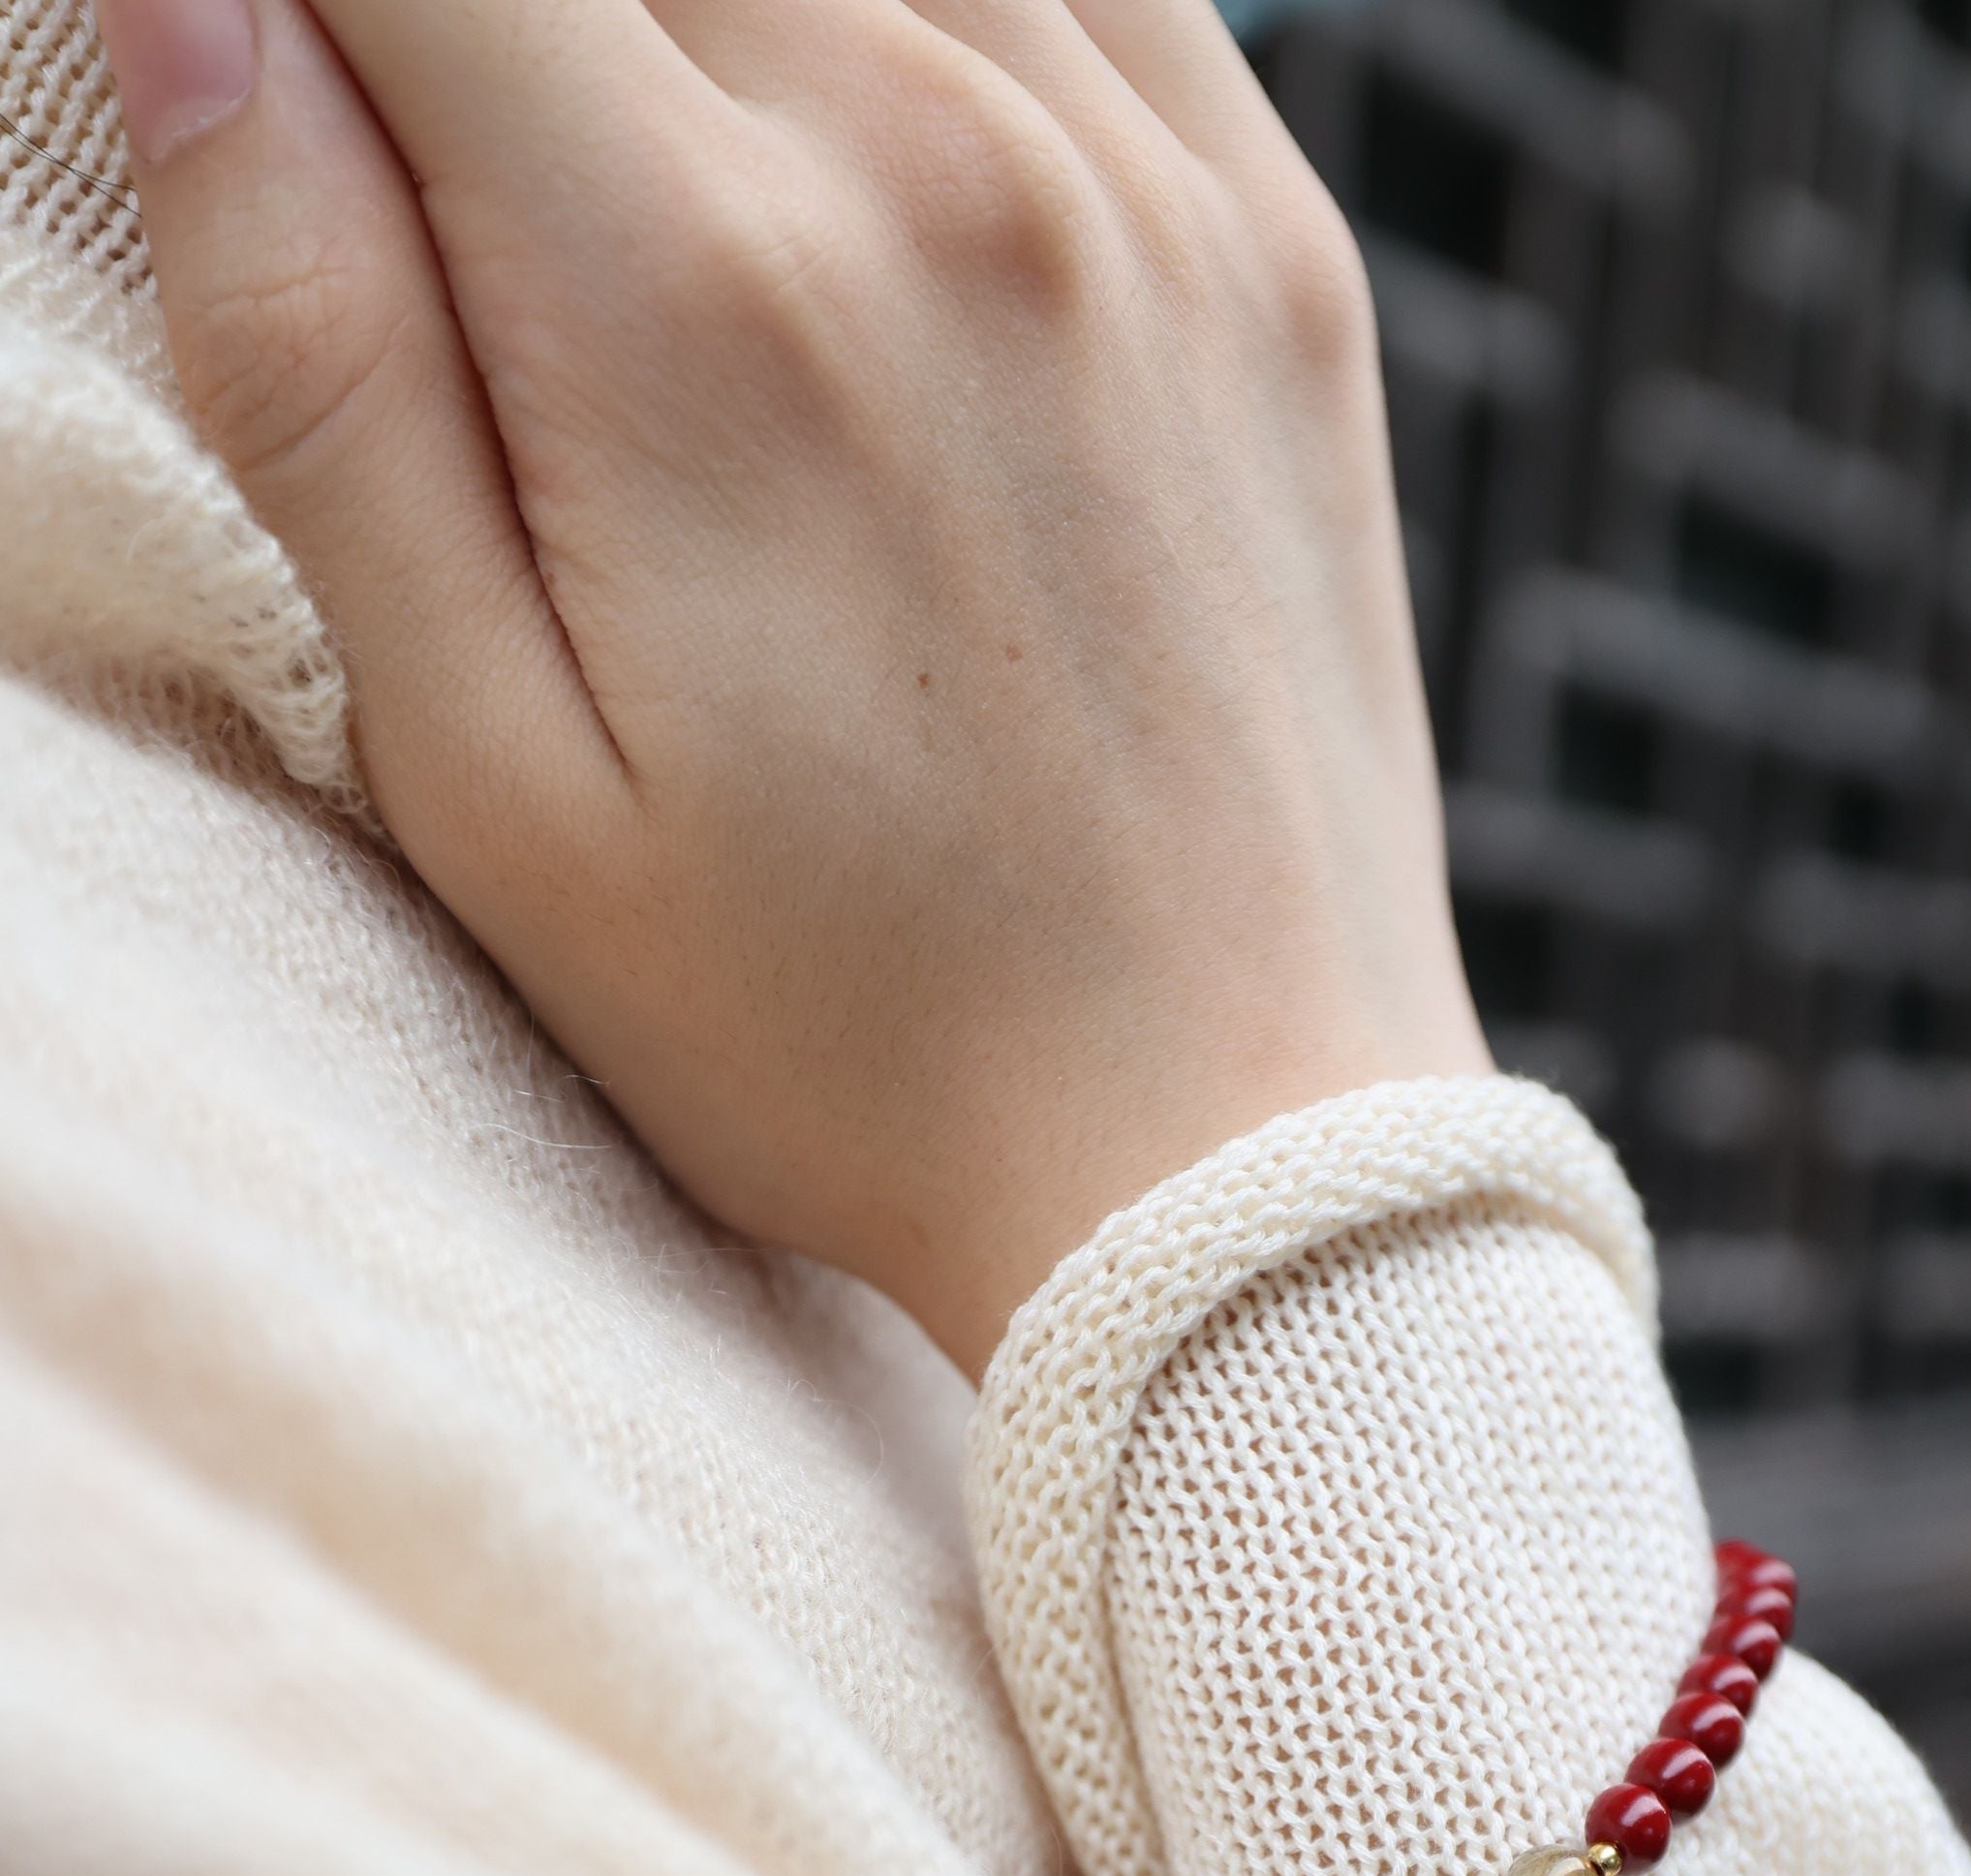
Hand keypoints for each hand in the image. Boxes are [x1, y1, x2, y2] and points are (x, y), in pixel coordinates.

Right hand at [94, 0, 1489, 1372]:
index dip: (324, 19)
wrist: (1222, 1159)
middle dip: (513, 55)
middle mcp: (935, 161)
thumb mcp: (491, 786)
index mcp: (689, 293)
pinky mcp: (1274, 243)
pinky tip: (885, 200)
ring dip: (716, 44)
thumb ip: (314, 365)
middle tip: (527, 292)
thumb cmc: (835, 1031)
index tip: (335, 150)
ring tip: (697, 295)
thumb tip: (188, 7)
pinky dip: (941, 27)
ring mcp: (1142, 184)